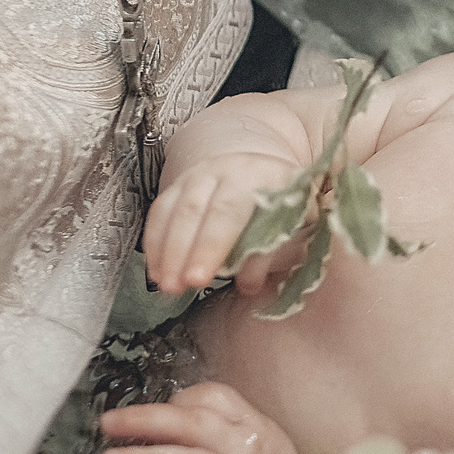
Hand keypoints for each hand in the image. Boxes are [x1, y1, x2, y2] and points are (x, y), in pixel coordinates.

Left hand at [98, 382, 312, 453]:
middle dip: (146, 422)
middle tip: (108, 425)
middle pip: (192, 426)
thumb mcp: (262, 436)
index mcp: (251, 427)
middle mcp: (243, 452)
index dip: (177, 401)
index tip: (139, 413)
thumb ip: (225, 417)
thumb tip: (175, 403)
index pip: (216, 400)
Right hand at [143, 150, 307, 294]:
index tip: (199, 280)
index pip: (229, 211)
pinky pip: (160, 212)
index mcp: (261, 176)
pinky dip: (154, 242)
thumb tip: (248, 284)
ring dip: (165, 251)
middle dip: (182, 252)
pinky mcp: (179, 185)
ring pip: (173, 211)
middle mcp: (226, 171)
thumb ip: (276, 251)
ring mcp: (199, 175)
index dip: (211, 247)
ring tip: (164, 285)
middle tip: (176, 287)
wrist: (265, 167)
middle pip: (195, 210)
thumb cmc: (286, 204)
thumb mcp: (298, 223)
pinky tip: (155, 270)